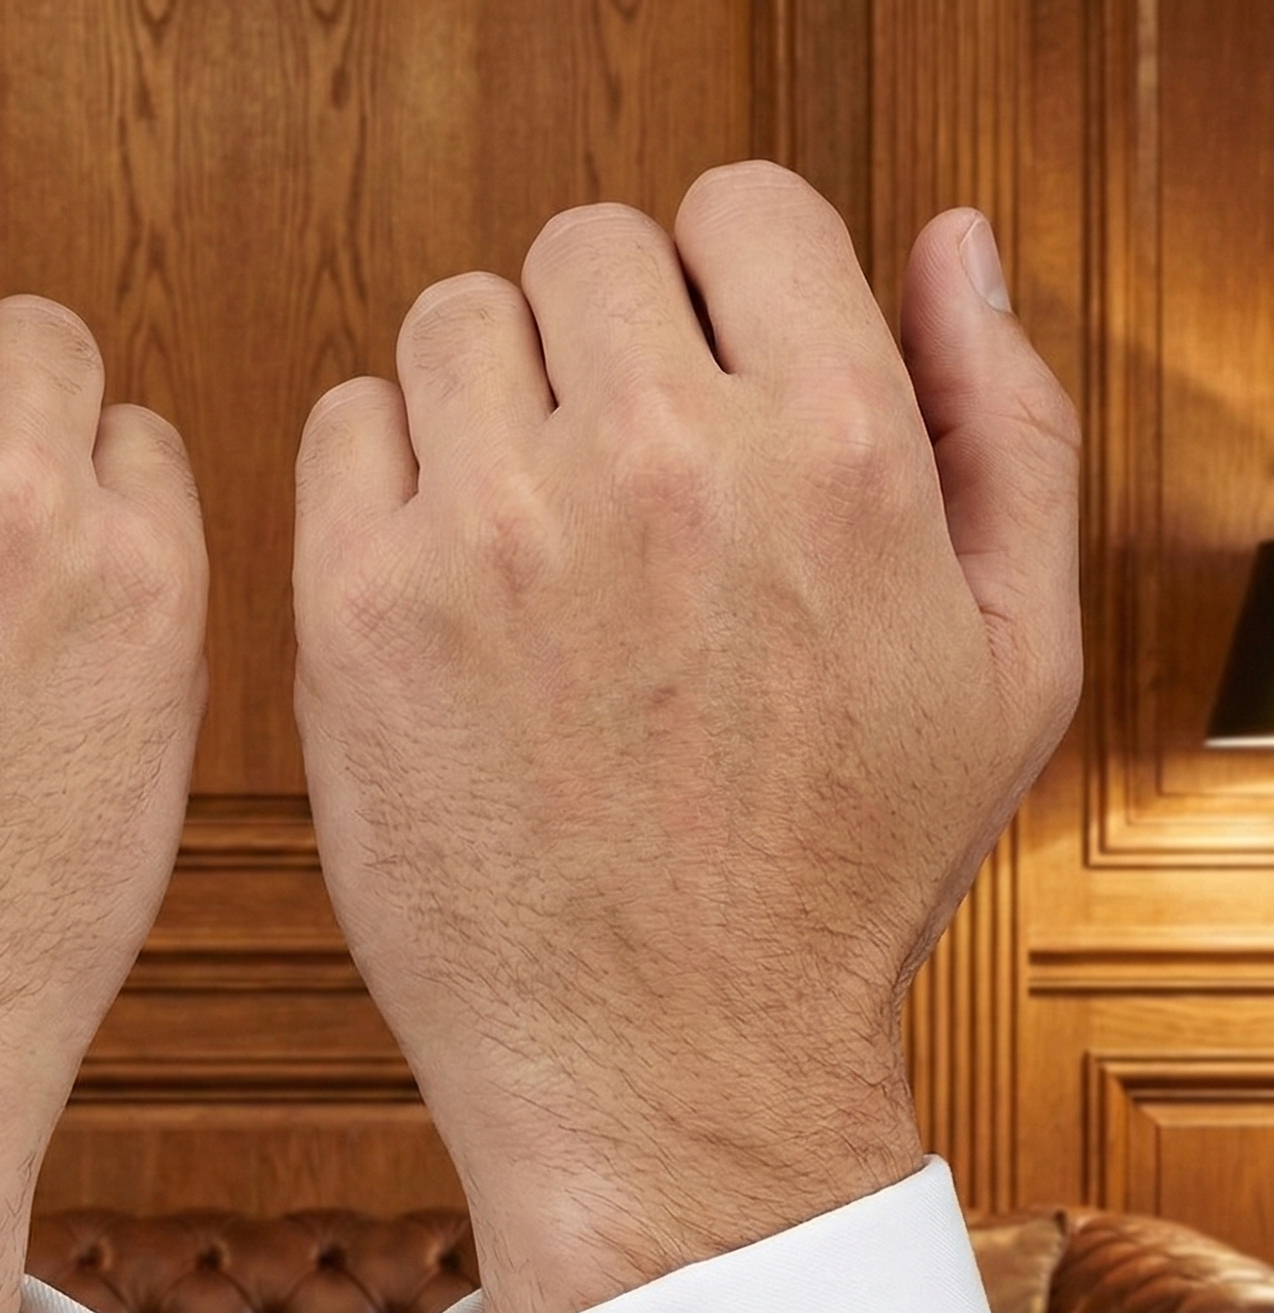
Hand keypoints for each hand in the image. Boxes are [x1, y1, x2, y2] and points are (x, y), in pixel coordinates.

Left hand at [294, 163, 1079, 1312]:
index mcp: (832, 448)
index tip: (704, 374)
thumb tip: (946, 249)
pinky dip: (383, 474)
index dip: (725, 286)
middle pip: (583, 253)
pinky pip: (343, 427)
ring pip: (451, 323)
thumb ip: (1001, 425)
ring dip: (487, 399)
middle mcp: (655, 464)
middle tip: (613, 471)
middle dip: (603, 341)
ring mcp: (490, 535)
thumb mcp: (1005, 665)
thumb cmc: (831, 886)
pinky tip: (441, 574)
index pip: (739, 211)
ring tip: (526, 528)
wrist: (664, 1067)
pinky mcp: (359, 616)